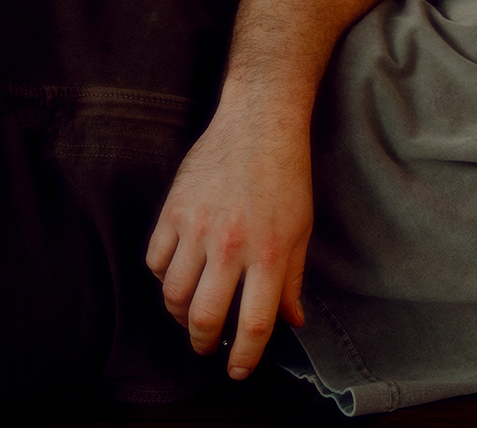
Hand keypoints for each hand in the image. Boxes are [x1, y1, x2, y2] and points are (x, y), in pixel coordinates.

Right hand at [145, 102, 312, 378]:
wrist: (259, 125)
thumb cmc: (286, 177)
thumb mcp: (301, 229)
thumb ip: (293, 279)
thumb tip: (294, 321)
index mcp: (269, 254)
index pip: (255, 324)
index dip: (245, 356)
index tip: (238, 370)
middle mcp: (230, 247)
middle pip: (205, 318)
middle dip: (204, 343)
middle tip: (208, 347)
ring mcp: (197, 229)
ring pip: (173, 295)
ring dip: (180, 315)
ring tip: (191, 315)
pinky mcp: (172, 212)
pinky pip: (155, 261)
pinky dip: (163, 277)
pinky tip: (178, 277)